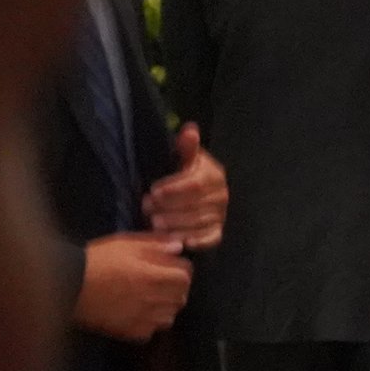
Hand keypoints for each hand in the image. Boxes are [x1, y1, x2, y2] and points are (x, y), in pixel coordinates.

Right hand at [75, 233, 191, 341]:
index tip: (169, 267)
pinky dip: (147, 324)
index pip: (186, 275)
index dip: (180, 270)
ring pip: (169, 317)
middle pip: (181, 297)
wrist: (68, 286)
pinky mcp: (131, 333)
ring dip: (164, 308)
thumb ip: (155, 245)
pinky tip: (134, 314)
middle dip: (174, 289)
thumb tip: (179, 246)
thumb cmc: (97, 261)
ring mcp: (144, 318)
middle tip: (158, 283)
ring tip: (146, 299)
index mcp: (156, 275)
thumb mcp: (126, 243)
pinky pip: (150, 331)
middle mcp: (155, 299)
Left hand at [144, 123, 227, 249]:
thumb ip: (186, 147)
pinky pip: (208, 239)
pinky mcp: (217, 232)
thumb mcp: (182, 158)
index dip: (174, 189)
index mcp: (214, 175)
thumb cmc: (182, 173)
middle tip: (147, 208)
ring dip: (175, 225)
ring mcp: (221, 215)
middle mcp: (222, 195)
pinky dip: (193, 240)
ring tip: (153, 224)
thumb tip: (190, 129)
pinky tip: (174, 240)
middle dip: (170, 208)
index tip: (153, 190)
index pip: (196, 184)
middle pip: (197, 205)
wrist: (192, 195)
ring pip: (199, 223)